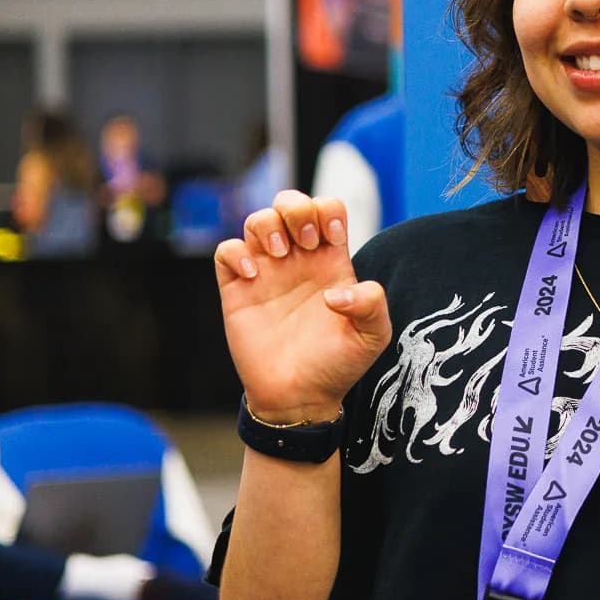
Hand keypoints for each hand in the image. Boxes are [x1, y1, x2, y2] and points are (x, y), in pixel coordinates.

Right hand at [214, 189, 390, 422]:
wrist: (300, 396)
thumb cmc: (338, 365)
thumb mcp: (371, 336)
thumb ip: (372, 304)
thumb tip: (337, 290)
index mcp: (330, 262)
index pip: (327, 209)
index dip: (328, 210)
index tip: (332, 238)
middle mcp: (297, 260)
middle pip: (290, 203)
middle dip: (297, 208)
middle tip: (306, 243)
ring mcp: (266, 273)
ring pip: (257, 219)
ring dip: (267, 224)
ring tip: (278, 255)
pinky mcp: (238, 290)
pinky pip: (227, 251)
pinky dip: (236, 253)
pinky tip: (252, 276)